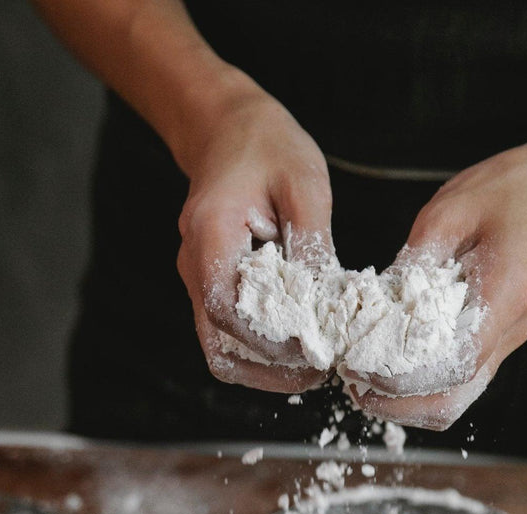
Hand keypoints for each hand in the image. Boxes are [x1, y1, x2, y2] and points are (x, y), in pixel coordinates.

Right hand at [175, 86, 335, 392]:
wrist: (226, 128)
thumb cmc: (266, 147)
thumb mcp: (306, 184)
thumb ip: (313, 243)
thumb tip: (331, 302)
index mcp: (210, 234)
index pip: (226, 309)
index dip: (268, 342)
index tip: (314, 352)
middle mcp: (194, 264)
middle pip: (218, 345)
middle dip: (270, 368)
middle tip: (321, 372)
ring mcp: (197, 278)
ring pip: (219, 349)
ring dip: (263, 368)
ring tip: (313, 369)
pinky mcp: (211, 285)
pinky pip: (227, 334)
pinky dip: (259, 352)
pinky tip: (298, 349)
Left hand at [351, 130, 526, 429]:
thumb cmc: (514, 191)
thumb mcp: (453, 208)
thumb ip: (417, 258)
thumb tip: (376, 301)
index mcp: (505, 293)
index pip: (455, 362)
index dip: (401, 377)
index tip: (358, 366)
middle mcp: (509, 330)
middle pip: (452, 400)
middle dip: (395, 404)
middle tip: (350, 381)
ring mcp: (505, 342)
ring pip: (454, 401)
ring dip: (405, 402)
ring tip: (362, 378)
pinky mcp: (495, 342)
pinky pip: (458, 384)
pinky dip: (420, 389)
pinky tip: (389, 368)